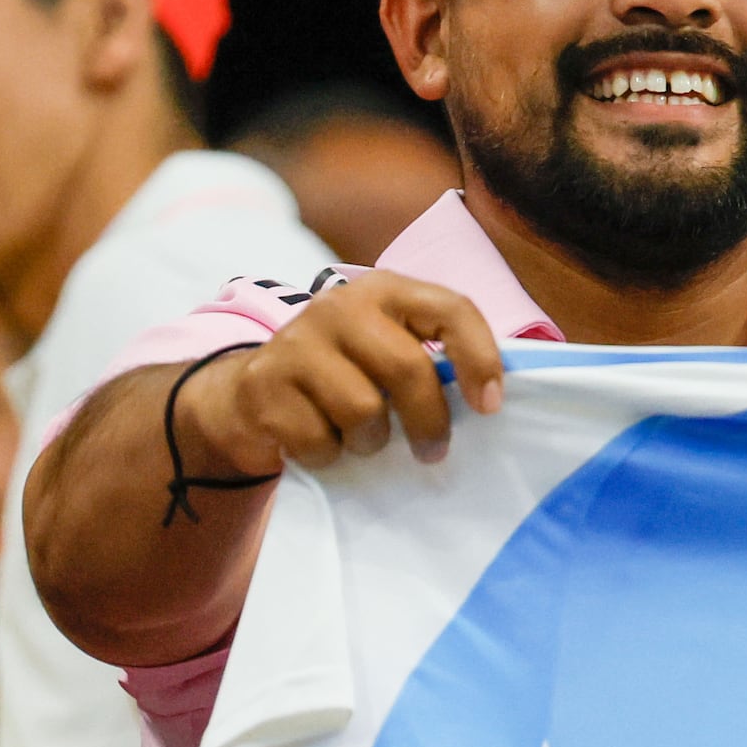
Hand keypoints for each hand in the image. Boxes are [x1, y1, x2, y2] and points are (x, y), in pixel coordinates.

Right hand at [173, 269, 506, 476]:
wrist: (251, 393)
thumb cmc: (344, 375)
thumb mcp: (388, 350)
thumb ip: (434, 360)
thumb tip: (495, 401)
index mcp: (384, 290)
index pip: (450, 308)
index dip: (480, 358)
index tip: (490, 406)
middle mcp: (338, 306)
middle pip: (408, 369)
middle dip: (429, 421)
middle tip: (433, 451)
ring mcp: (295, 342)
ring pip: (363, 412)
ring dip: (370, 442)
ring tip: (361, 438)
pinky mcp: (264, 385)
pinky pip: (319, 441)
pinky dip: (327, 456)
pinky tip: (320, 442)